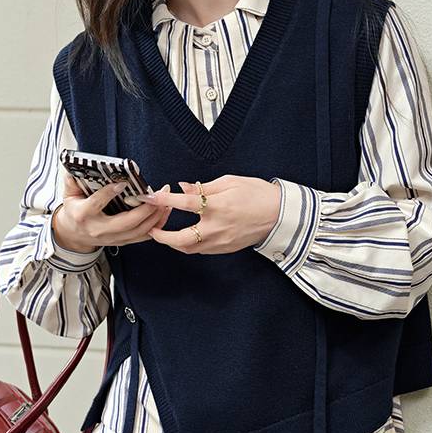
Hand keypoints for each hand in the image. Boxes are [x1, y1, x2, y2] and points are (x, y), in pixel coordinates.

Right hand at [51, 172, 172, 251]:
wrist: (73, 235)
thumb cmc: (74, 211)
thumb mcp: (69, 195)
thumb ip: (72, 181)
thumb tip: (75, 168)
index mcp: (84, 214)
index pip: (97, 203)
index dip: (110, 192)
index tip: (123, 183)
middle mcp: (99, 229)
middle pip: (126, 222)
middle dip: (145, 209)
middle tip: (157, 195)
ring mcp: (111, 238)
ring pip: (138, 231)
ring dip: (155, 217)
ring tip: (165, 201)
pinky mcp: (121, 242)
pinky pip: (143, 237)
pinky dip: (156, 225)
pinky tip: (163, 213)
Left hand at [141, 175, 280, 253]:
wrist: (280, 215)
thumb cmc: (257, 194)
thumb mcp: (230, 182)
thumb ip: (203, 188)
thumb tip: (183, 187)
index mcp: (218, 207)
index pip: (184, 203)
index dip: (165, 200)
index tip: (151, 197)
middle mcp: (217, 228)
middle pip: (180, 239)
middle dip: (161, 236)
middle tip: (152, 229)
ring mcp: (221, 241)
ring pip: (189, 249)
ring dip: (174, 242)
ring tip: (166, 233)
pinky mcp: (225, 248)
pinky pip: (201, 250)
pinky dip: (190, 244)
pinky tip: (187, 235)